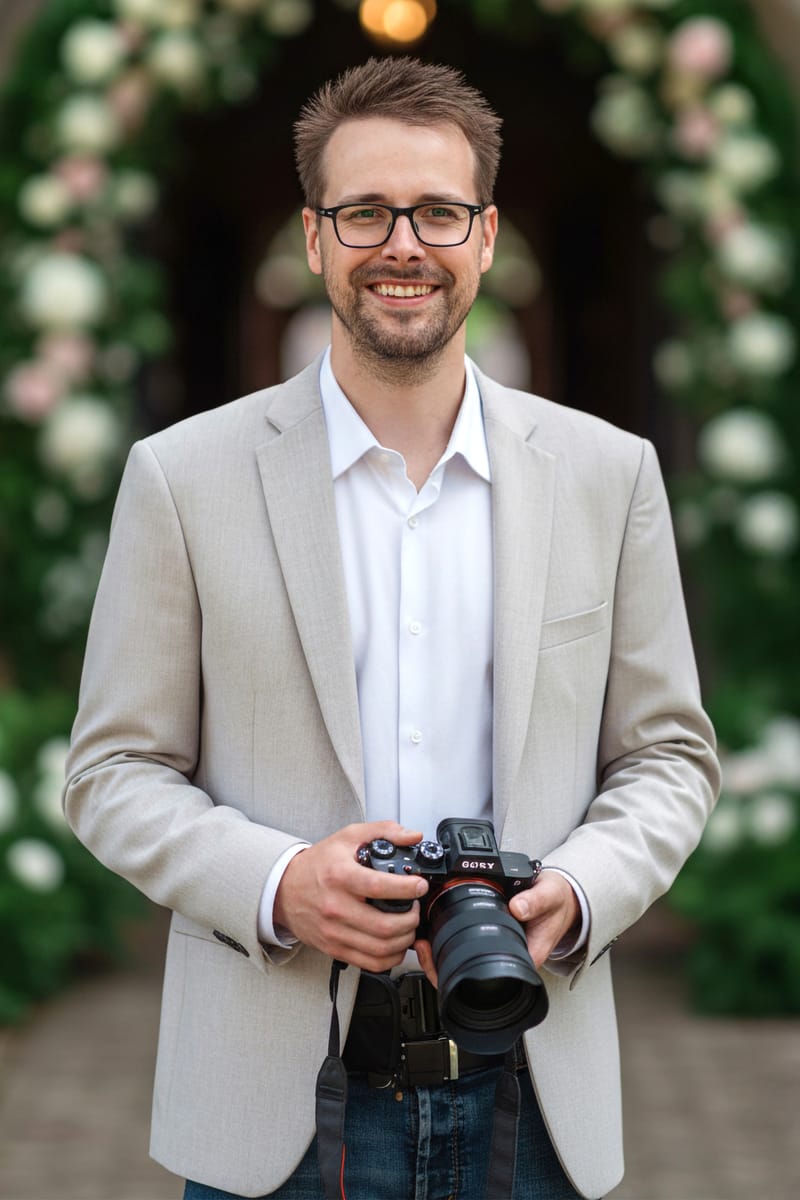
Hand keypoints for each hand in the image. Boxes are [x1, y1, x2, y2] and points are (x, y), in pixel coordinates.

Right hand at [273, 821, 428, 971]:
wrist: (285, 889)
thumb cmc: (318, 864)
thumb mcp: (348, 837)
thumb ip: (383, 831)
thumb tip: (413, 836)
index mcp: (340, 876)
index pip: (378, 887)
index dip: (406, 888)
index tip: (419, 885)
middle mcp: (336, 907)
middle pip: (384, 926)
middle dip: (411, 919)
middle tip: (415, 908)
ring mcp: (334, 931)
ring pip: (380, 948)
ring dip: (404, 939)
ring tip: (408, 925)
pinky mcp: (334, 949)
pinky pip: (370, 963)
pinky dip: (391, 958)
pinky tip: (396, 944)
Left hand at [415, 872, 580, 986]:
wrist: (562, 898)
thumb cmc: (557, 904)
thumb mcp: (549, 896)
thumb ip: (535, 901)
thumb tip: (517, 907)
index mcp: (524, 957)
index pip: (487, 980)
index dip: (457, 975)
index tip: (438, 956)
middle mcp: (509, 959)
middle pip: (469, 977)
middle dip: (441, 967)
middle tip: (423, 947)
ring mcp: (500, 952)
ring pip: (465, 965)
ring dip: (442, 955)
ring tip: (425, 939)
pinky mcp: (494, 940)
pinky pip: (468, 948)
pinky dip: (451, 941)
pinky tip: (437, 931)